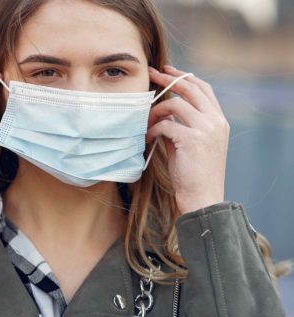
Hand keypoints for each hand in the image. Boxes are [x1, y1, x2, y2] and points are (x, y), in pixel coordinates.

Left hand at [146, 65, 228, 213]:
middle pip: (190, 88)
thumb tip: (161, 110)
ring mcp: (206, 129)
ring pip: (175, 104)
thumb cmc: (193, 173)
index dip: (184, 76)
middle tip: (150, 75)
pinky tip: (148, 140)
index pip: (203, 88)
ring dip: (155, 111)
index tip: (166, 70)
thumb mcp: (190, 143)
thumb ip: (180, 124)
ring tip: (146, 123)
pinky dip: (152, 130)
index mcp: (219, 120)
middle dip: (168, 79)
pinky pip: (165, 124)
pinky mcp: (192, 140)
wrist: (202, 197)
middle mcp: (216, 121)